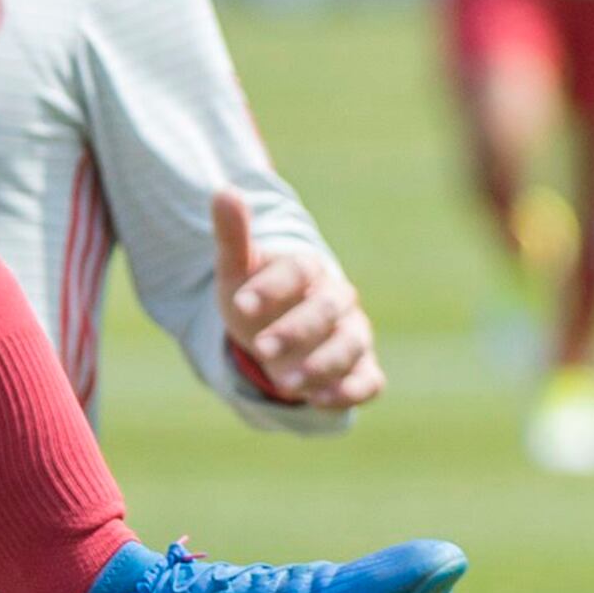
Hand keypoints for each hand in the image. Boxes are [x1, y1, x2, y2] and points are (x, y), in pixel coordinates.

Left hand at [213, 189, 383, 409]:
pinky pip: (368, 380)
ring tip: (286, 383)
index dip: (270, 288)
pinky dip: (349, 391)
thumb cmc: (254, 297)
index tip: (241, 304)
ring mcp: (353, 334)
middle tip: (261, 347)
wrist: (276, 331)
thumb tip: (225, 191)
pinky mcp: (362, 368)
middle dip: (295, 330)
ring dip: (321, 366)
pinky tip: (319, 401)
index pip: (296, 271)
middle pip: (325, 310)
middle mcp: (336, 299)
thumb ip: (232, 235)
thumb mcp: (236, 270)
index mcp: (307, 268)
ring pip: (350, 346)